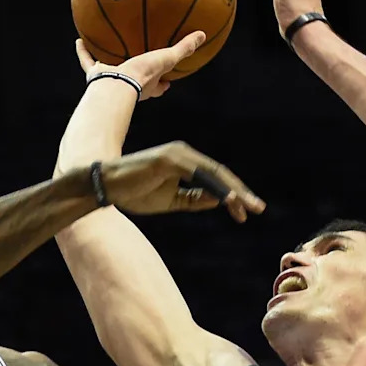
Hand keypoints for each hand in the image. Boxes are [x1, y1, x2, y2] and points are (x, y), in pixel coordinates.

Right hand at [76, 32, 205, 100]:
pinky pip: (88, 62)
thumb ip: (183, 49)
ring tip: (105, 48)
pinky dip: (84, 52)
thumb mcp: (167, 59)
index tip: (169, 80)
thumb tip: (202, 35)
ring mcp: (111, 82)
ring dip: (108, 62)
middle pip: (135, 82)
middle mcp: (129, 86)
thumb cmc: (142, 77)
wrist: (116, 86)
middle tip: (138, 63)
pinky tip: (80, 40)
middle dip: (137, 74)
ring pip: (110, 71)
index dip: (165, 84)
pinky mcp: (95, 77)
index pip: (159, 87)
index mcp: (147, 86)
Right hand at [100, 141, 264, 222]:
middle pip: (219, 173)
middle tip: (258, 208)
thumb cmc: (134, 192)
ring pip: (213, 173)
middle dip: (241, 192)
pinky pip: (199, 175)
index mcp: (185, 162)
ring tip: (247, 207)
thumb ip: (193, 199)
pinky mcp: (170, 159)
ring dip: (233, 191)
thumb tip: (219, 200)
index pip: (215, 177)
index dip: (233, 194)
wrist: (106, 186)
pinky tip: (228, 200)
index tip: (246, 211)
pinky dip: (215, 187)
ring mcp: (178, 154)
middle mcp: (184, 153)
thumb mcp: (170, 200)